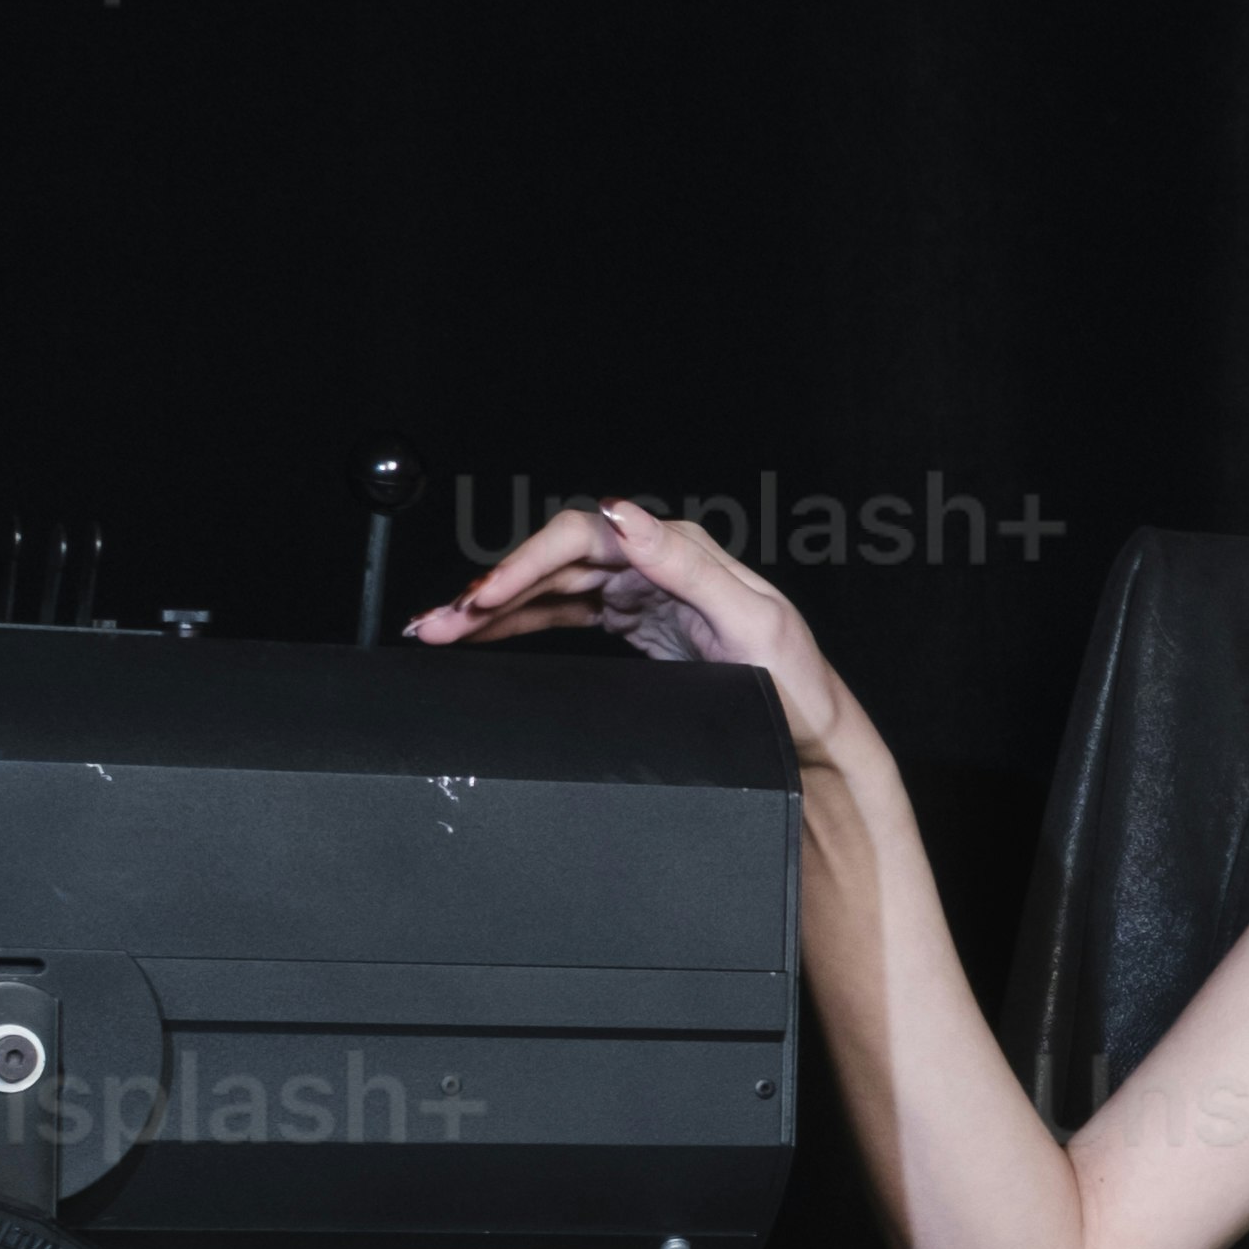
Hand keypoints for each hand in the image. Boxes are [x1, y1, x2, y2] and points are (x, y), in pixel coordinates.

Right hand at [408, 492, 845, 762]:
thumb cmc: (794, 682)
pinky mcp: (633, 624)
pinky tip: (480, 636)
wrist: (811, 736)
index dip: (527, 562)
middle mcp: (655, 562)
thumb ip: (685, 563)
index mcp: (679, 548)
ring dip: (492, 611)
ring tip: (437, 630)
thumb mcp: (750, 618)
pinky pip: (563, 616)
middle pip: (554, 563)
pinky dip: (519, 626)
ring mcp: (641, 593)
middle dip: (491, 590)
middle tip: (438, 621)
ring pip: (550, 591)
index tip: (487, 595)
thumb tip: (626, 513)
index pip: (585, 538)